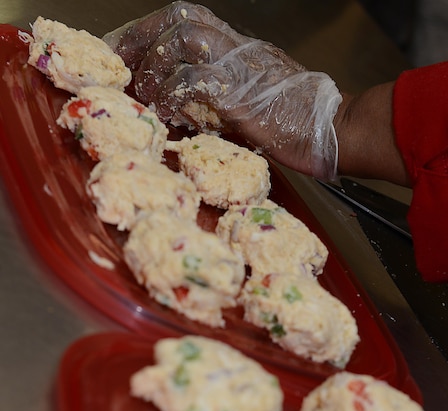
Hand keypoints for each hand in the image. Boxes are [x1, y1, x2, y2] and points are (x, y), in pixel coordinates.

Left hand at [104, 2, 341, 178]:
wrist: (331, 130)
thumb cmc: (293, 124)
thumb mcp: (246, 103)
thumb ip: (213, 98)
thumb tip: (177, 110)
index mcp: (236, 46)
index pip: (183, 22)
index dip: (146, 33)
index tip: (120, 52)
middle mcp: (236, 45)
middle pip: (178, 18)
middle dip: (139, 37)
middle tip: (115, 62)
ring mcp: (239, 64)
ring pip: (182, 40)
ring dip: (153, 67)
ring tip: (143, 95)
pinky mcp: (240, 91)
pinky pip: (194, 80)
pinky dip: (172, 95)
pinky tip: (166, 114)